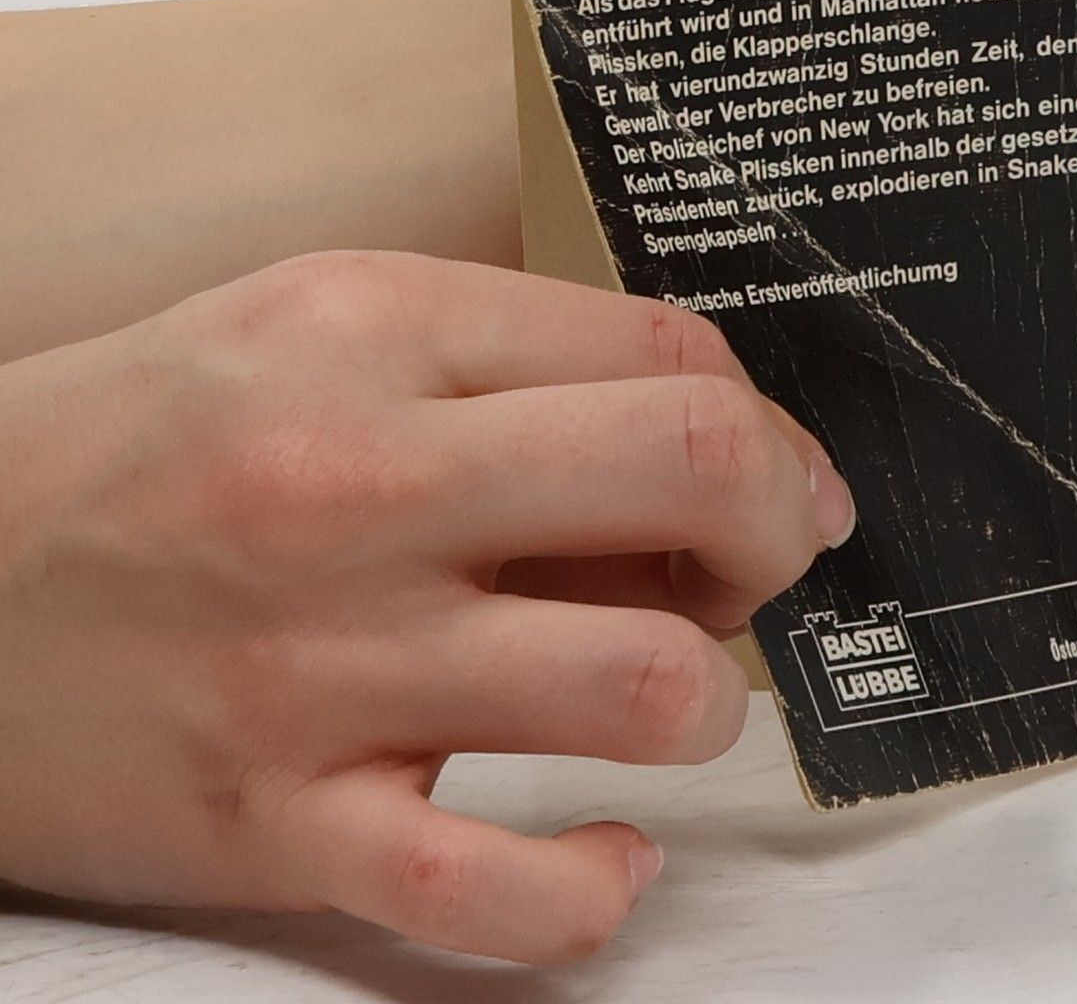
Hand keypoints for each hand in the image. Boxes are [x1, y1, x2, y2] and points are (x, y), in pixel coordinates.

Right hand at [0, 252, 854, 962]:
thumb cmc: (150, 442)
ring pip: (644, 685)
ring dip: (707, 703)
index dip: (769, 426)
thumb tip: (715, 456)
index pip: (672, 357)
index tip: (771, 479)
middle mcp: (358, 483)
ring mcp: (317, 666)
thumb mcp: (325, 326)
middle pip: (695, 470)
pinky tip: (603, 849)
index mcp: (378, 329)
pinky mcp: (269, 829)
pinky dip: (594, 888)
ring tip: (660, 694)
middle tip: (750, 568)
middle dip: (778, 528)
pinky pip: (495, 898)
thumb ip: (516, 371)